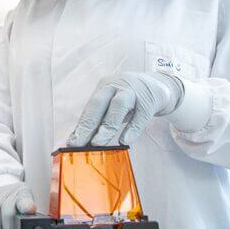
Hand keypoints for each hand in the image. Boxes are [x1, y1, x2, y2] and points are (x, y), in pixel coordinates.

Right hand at [0, 183, 36, 228]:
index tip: (30, 211)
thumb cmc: (20, 205)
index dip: (26, 205)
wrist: (6, 190)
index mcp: (22, 195)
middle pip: (7, 215)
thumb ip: (31, 218)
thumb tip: (32, 226)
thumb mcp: (30, 208)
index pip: (25, 199)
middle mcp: (7, 194)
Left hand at [67, 72, 183, 146]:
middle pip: (99, 103)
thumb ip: (100, 120)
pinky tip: (124, 140)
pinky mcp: (149, 100)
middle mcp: (116, 86)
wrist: (158, 85)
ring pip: (118, 106)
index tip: (71, 142)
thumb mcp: (113, 105)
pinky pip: (140, 115)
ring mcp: (133, 91)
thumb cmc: (129, 99)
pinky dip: (132, 129)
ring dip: (107, 125)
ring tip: (98, 143)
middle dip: (88, 124)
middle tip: (78, 143)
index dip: (80, 125)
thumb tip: (80, 139)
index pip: (90, 107)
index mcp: (104, 88)